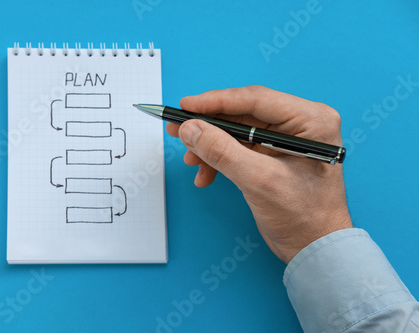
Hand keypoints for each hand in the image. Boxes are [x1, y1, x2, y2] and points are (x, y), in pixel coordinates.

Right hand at [166, 86, 352, 262]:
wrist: (314, 248)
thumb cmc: (304, 217)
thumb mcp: (259, 181)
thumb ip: (222, 152)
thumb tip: (190, 129)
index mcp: (310, 120)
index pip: (255, 99)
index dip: (215, 101)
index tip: (185, 106)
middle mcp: (301, 124)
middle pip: (243, 114)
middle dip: (209, 126)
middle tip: (178, 129)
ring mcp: (287, 139)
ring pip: (237, 131)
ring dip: (211, 146)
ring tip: (191, 160)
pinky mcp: (275, 154)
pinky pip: (240, 147)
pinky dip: (220, 159)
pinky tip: (206, 174)